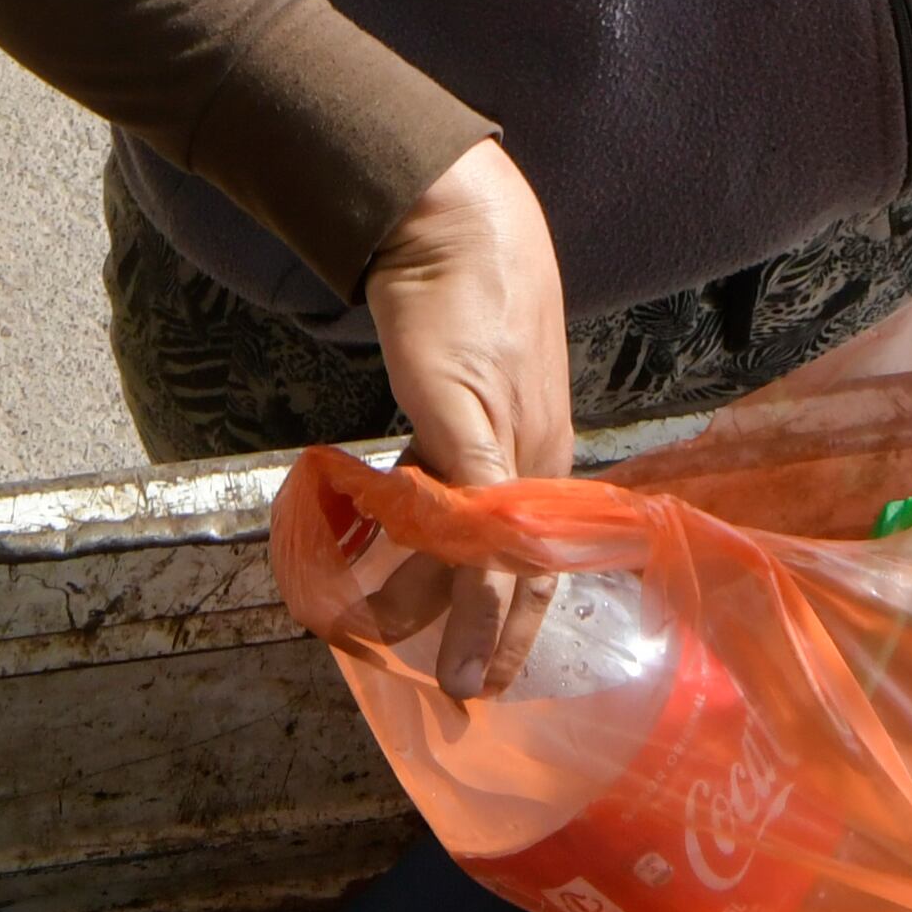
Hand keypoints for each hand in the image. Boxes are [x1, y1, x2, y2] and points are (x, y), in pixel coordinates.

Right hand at [362, 139, 573, 698]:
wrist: (455, 224)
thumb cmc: (462, 299)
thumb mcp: (464, 389)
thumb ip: (456, 448)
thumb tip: (430, 497)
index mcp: (544, 454)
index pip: (540, 564)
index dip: (515, 626)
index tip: (487, 676)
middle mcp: (539, 460)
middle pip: (520, 577)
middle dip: (478, 640)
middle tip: (443, 687)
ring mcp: (511, 447)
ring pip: (483, 561)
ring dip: (424, 608)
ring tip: (367, 626)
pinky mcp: (472, 429)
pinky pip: (468, 526)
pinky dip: (449, 573)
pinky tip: (391, 593)